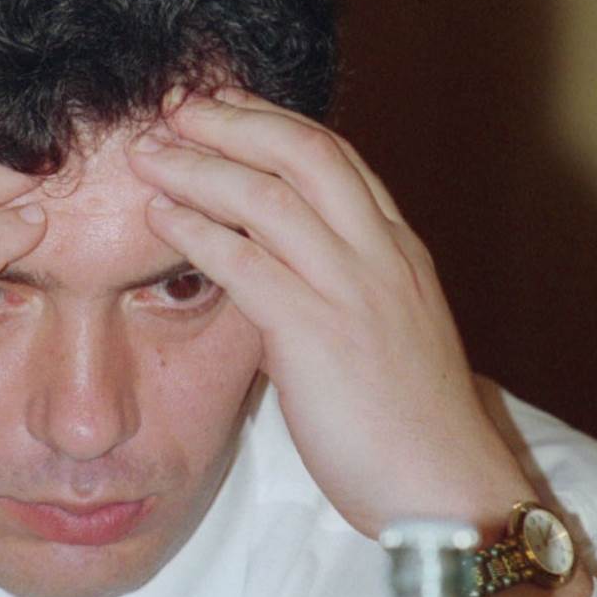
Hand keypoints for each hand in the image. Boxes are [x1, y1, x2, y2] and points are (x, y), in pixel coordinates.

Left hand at [127, 91, 532, 540]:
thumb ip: (344, 291)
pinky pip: (247, 264)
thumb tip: (283, 271)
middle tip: (177, 107)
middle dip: (235, 120)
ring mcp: (353, 290)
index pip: (336, 157)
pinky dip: (197, 233)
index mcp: (398, 251)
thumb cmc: (410, 429)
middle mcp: (380, 255)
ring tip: (149, 156)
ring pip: (270, 196)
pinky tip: (160, 221)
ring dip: (202, 167)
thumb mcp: (385, 336)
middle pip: (305, 152)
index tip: (224, 105)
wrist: (446, 490)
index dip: (273, 122)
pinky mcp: (320, 335)